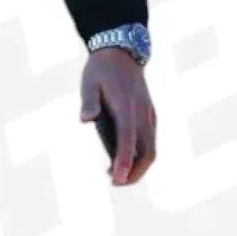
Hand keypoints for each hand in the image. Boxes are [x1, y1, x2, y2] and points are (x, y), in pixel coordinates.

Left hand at [80, 48, 157, 186]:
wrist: (122, 52)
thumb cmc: (101, 70)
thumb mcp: (89, 82)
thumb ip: (89, 101)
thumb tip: (85, 120)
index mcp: (127, 106)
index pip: (129, 139)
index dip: (124, 161)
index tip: (117, 179)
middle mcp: (142, 113)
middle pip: (148, 152)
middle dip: (135, 172)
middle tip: (116, 184)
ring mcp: (149, 115)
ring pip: (151, 149)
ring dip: (138, 167)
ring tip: (116, 176)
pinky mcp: (149, 116)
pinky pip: (149, 142)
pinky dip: (139, 156)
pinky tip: (122, 161)